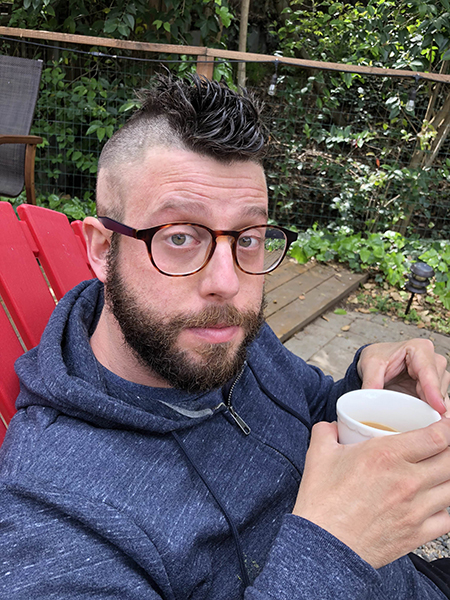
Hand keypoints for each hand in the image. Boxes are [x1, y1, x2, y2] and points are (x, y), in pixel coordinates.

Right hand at [293, 419, 449, 568]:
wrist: (323, 546)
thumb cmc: (321, 502)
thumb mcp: (318, 455)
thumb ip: (326, 432)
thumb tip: (332, 426)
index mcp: (387, 455)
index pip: (437, 437)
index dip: (448, 427)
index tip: (446, 424)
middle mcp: (408, 480)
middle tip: (441, 446)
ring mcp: (416, 509)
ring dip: (448, 476)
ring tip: (437, 472)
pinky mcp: (417, 534)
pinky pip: (448, 519)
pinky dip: (445, 509)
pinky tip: (435, 503)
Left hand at [357, 339, 449, 413]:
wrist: (376, 364)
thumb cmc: (378, 358)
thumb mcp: (370, 366)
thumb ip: (371, 382)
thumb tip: (369, 399)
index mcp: (419, 348)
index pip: (429, 372)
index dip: (433, 391)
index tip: (438, 407)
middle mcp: (433, 360)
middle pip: (439, 386)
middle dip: (430, 402)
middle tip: (419, 418)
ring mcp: (437, 376)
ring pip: (442, 397)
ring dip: (431, 409)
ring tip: (417, 419)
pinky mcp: (436, 390)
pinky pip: (441, 404)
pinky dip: (433, 414)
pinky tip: (426, 422)